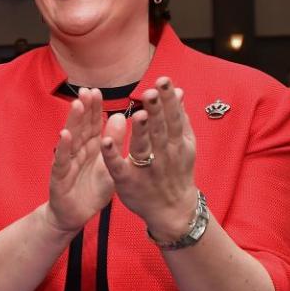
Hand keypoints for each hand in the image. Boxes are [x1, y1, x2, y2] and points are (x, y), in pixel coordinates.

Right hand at [46, 88, 114, 235]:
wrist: (74, 216)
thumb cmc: (91, 191)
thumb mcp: (109, 166)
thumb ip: (114, 144)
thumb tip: (120, 116)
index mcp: (91, 147)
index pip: (93, 124)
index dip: (95, 108)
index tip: (98, 91)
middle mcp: (77, 151)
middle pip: (81, 127)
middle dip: (84, 109)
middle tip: (88, 91)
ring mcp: (67, 162)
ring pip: (71, 139)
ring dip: (73, 122)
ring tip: (77, 105)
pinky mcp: (59, 176)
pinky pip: (61, 160)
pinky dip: (63, 148)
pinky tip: (64, 135)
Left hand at [100, 77, 197, 240]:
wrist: (173, 210)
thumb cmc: (176, 171)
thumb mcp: (183, 145)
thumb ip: (180, 119)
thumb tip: (179, 91)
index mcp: (177, 143)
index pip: (173, 118)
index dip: (168, 100)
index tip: (163, 80)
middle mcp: (163, 154)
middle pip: (159, 130)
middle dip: (155, 110)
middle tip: (150, 91)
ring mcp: (145, 168)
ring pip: (142, 147)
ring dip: (139, 131)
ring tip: (136, 114)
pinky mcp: (127, 181)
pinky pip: (118, 167)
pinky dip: (112, 155)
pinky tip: (106, 141)